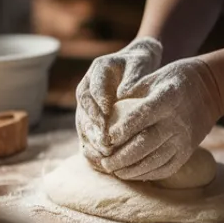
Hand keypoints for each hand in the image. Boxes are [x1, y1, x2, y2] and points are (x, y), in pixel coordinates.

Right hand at [75, 37, 163, 155]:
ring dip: (92, 140)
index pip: (90, 92)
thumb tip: (124, 94)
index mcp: (96, 72)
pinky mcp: (92, 118)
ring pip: (83, 124)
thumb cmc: (140, 64)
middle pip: (83, 111)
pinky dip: (93, 146)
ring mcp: (88, 104)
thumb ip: (133, 76)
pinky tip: (103, 159)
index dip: (96, 108)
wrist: (136, 66)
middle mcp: (88, 88)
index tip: (106, 120)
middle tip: (104, 142)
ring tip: (104, 153)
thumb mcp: (139, 64)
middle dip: (93, 128)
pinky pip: (88, 133)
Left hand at [90, 57, 222, 181]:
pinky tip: (133, 174)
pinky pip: (167, 168)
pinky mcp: (188, 151)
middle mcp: (177, 122)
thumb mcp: (152, 79)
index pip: (141, 117)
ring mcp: (184, 139)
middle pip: (146, 143)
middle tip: (104, 162)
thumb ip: (130, 95)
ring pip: (156, 160)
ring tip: (115, 171)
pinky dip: (149, 174)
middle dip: (122, 156)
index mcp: (167, 99)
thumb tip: (106, 114)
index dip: (121, 130)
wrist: (210, 90)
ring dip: (133, 170)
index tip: (104, 139)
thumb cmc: (173, 81)